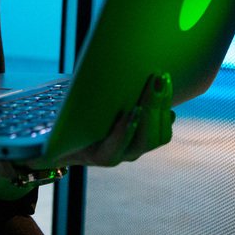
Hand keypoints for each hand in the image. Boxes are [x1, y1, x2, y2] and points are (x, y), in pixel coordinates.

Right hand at [28, 72, 175, 169]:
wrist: (75, 142)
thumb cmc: (69, 126)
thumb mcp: (69, 119)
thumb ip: (75, 109)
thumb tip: (77, 83)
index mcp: (99, 155)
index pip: (114, 149)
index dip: (124, 131)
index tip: (133, 109)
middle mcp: (121, 156)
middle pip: (144, 140)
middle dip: (152, 108)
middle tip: (155, 79)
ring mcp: (135, 150)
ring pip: (157, 137)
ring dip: (162, 106)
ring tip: (161, 80)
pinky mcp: (145, 141)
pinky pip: (162, 133)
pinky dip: (166, 112)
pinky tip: (165, 92)